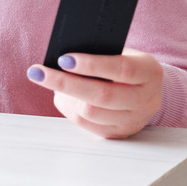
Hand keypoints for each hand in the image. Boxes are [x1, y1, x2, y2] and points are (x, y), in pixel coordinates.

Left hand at [26, 48, 162, 138]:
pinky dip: (68, 108)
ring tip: (49, 80)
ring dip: (64, 96)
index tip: (63, 59)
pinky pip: (87, 124)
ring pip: (91, 112)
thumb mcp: (120, 52)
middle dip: (64, 82)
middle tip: (37, 72)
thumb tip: (62, 57)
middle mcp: (146, 99)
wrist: (145, 89)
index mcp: (149, 72)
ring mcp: (134, 120)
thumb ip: (98, 53)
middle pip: (101, 95)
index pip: (121, 69)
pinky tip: (62, 95)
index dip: (91, 65)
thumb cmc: (124, 64)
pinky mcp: (119, 133)